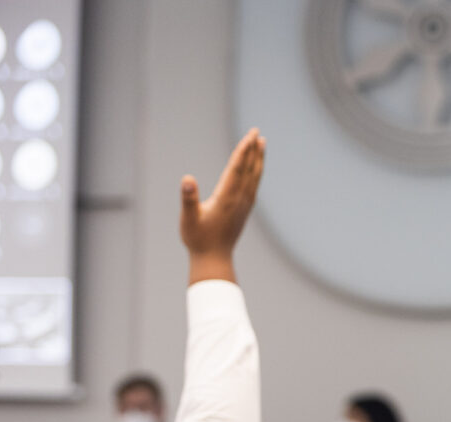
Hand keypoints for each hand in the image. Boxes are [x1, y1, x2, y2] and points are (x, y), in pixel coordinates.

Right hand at [180, 128, 265, 284]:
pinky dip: (256, 174)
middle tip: (257, 132)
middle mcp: (239, 199)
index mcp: (227, 197)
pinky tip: (256, 169)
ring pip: (255, 177)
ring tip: (262, 144)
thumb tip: (187, 180)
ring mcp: (244, 205)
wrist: (214, 260)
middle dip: (253, 150)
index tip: (251, 135)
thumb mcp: (189, 218)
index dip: (243, 150)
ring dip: (258, 160)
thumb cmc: (198, 239)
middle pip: (249, 169)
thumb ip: (188, 199)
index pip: (237, 168)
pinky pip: (254, 186)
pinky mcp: (244, 210)